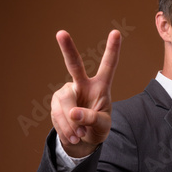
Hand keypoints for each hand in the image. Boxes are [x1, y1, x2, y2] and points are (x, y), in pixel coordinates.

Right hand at [51, 30, 121, 157]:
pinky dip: (66, 129)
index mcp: (101, 86)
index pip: (108, 66)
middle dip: (68, 49)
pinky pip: (58, 115)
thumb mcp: (102, 125)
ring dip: (72, 124)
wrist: (82, 139)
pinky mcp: (55, 102)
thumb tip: (73, 113)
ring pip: (66, 104)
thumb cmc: (98, 127)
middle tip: (61, 33)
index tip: (116, 32)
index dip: (112, 50)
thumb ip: (92, 119)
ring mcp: (67, 92)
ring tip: (79, 134)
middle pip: (74, 65)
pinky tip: (73, 135)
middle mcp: (82, 84)